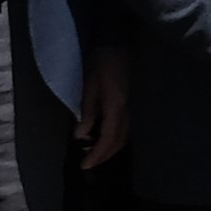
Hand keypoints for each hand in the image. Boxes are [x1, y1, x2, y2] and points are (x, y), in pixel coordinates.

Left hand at [78, 47, 131, 169]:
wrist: (115, 45)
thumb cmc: (99, 64)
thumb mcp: (89, 88)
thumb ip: (87, 112)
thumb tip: (81, 136)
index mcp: (116, 107)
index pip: (108, 138)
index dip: (97, 154)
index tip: (84, 166)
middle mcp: (126, 110)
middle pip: (119, 141)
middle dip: (104, 155)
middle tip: (88, 164)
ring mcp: (129, 107)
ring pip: (124, 135)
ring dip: (110, 148)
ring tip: (94, 154)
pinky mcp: (127, 103)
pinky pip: (123, 127)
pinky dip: (113, 138)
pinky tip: (102, 138)